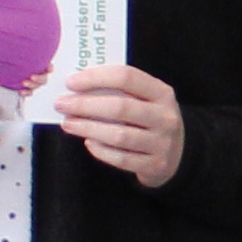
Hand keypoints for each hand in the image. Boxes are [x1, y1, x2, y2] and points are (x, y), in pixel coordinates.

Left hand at [54, 62, 183, 187]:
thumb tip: (78, 87)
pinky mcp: (154, 165)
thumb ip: (121, 91)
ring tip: (68, 124)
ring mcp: (161, 143)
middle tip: (62, 104)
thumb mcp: (146, 100)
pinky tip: (88, 142)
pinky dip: (101, 150)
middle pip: (120, 107)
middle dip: (85, 105)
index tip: (71, 82)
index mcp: (161, 93)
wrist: (179, 154)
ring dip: (88, 128)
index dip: (96, 78)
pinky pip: (121, 158)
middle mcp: (165, 116)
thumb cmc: (151, 120)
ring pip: (119, 135)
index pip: (127, 77)